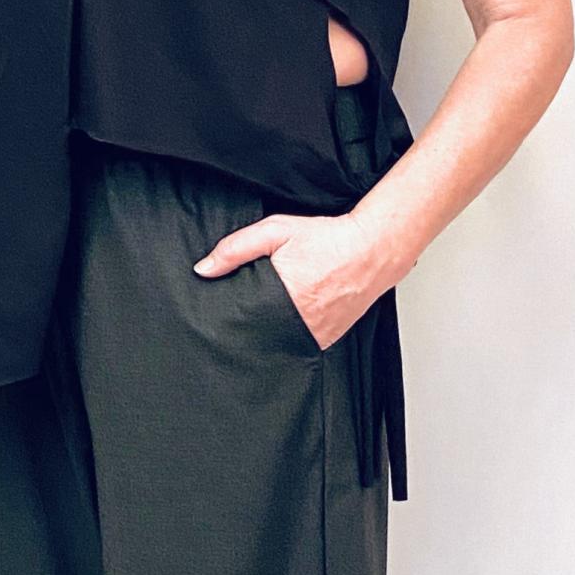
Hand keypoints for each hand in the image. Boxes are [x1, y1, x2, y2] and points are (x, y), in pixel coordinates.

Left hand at [193, 208, 414, 350]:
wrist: (371, 250)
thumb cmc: (326, 239)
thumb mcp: (275, 231)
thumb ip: (235, 249)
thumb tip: (203, 269)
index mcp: (281, 297)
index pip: (240, 319)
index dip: (226, 316)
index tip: (216, 314)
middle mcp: (298, 322)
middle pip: (256, 333)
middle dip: (245, 325)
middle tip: (238, 313)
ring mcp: (314, 335)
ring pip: (277, 342)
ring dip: (267, 332)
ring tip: (262, 316)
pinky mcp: (326, 340)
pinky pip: (298, 343)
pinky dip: (289, 334)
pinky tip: (285, 319)